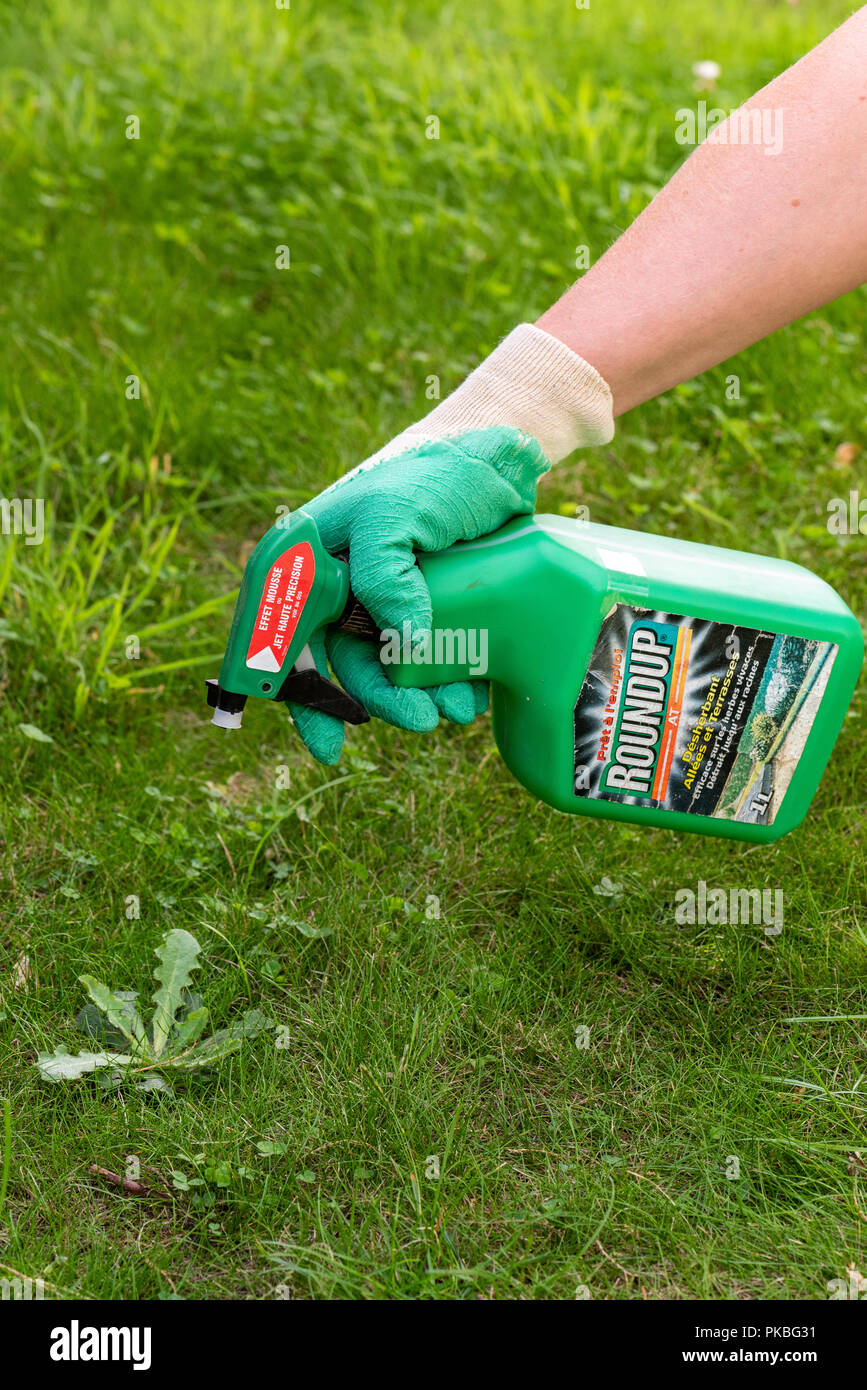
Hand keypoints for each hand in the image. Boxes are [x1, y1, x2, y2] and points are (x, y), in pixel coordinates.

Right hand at [290, 425, 549, 763]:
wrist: (494, 461)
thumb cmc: (432, 476)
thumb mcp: (394, 514)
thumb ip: (383, 575)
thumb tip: (403, 646)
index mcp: (306, 565)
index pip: (283, 641)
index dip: (298, 697)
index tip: (327, 746)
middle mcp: (334, 590)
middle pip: (342, 667)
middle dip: (382, 702)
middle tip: (424, 721)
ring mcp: (376, 604)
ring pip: (387, 671)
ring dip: (419, 697)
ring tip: (458, 708)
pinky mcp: (418, 612)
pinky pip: (424, 663)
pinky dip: (445, 683)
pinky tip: (471, 691)